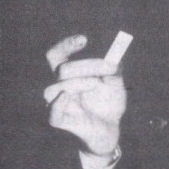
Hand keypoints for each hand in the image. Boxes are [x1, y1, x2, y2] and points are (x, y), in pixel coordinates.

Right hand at [43, 34, 126, 156]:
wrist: (111, 128)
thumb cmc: (109, 103)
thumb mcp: (116, 83)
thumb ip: (114, 70)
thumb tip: (113, 60)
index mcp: (69, 75)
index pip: (56, 55)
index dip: (66, 45)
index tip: (84, 39)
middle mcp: (59, 87)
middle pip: (61, 69)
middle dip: (85, 66)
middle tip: (107, 68)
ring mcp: (58, 104)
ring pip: (53, 89)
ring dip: (77, 83)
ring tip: (96, 84)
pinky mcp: (61, 121)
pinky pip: (53, 113)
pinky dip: (58, 104)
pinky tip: (67, 95)